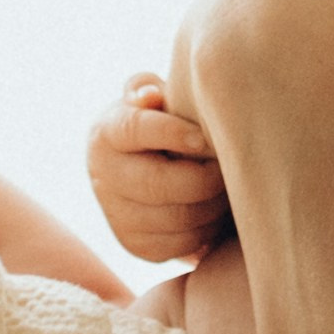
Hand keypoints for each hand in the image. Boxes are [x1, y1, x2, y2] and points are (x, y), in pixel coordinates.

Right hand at [86, 73, 229, 260]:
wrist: (149, 167)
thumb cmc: (163, 122)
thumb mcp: (154, 98)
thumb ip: (148, 88)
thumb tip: (148, 95)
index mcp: (107, 133)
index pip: (134, 130)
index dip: (172, 134)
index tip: (204, 137)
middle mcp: (104, 177)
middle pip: (158, 184)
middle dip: (204, 178)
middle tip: (230, 168)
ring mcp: (117, 216)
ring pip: (176, 218)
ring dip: (212, 205)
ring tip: (228, 187)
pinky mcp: (136, 246)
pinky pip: (181, 244)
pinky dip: (206, 230)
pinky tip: (214, 210)